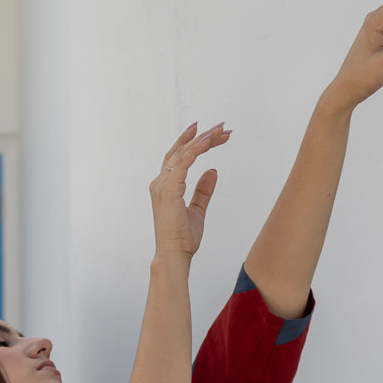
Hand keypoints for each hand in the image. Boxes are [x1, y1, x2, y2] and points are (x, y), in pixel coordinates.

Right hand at [149, 121, 231, 259]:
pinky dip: (195, 151)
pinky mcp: (169, 191)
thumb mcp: (197, 210)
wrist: (174, 255)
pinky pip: (183, 164)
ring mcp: (163, 186)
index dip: (193, 142)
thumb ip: (203, 191)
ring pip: (183, 154)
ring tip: (220, 131)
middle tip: (222, 127)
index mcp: (165, 187)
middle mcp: (161, 183)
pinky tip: (208, 142)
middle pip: (181, 151)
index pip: (179, 157)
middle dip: (202, 136)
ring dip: (202, 140)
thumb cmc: (182, 238)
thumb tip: (213, 171)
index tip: (211, 132)